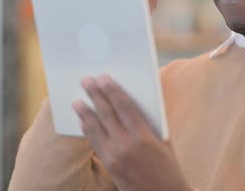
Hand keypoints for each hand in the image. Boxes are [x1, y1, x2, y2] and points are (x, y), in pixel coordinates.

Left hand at [72, 74, 193, 190]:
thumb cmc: (167, 166)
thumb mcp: (163, 140)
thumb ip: (147, 121)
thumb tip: (129, 100)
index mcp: (144, 136)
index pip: (124, 106)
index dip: (112, 90)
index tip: (103, 77)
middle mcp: (126, 145)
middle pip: (106, 114)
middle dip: (95, 95)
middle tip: (86, 81)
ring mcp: (115, 156)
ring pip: (95, 129)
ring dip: (84, 112)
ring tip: (77, 101)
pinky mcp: (109, 166)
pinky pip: (94, 143)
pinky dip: (87, 130)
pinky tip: (82, 121)